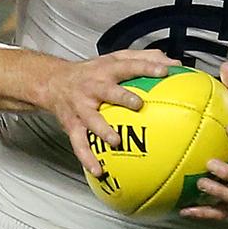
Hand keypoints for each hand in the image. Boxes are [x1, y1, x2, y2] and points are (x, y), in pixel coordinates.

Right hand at [30, 49, 178, 175]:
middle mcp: (93, 87)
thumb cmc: (92, 72)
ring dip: (103, 130)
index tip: (164, 71)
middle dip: (122, 97)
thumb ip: (143, 58)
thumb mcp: (115, 58)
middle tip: (138, 104)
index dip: (146, 67)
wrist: (54, 82)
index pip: (128, 65)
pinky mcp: (72, 125)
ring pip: (91, 120)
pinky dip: (87, 158)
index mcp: (106, 70)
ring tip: (115, 141)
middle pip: (108, 91)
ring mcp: (81, 107)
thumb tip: (173, 63)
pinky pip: (79, 144)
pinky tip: (98, 170)